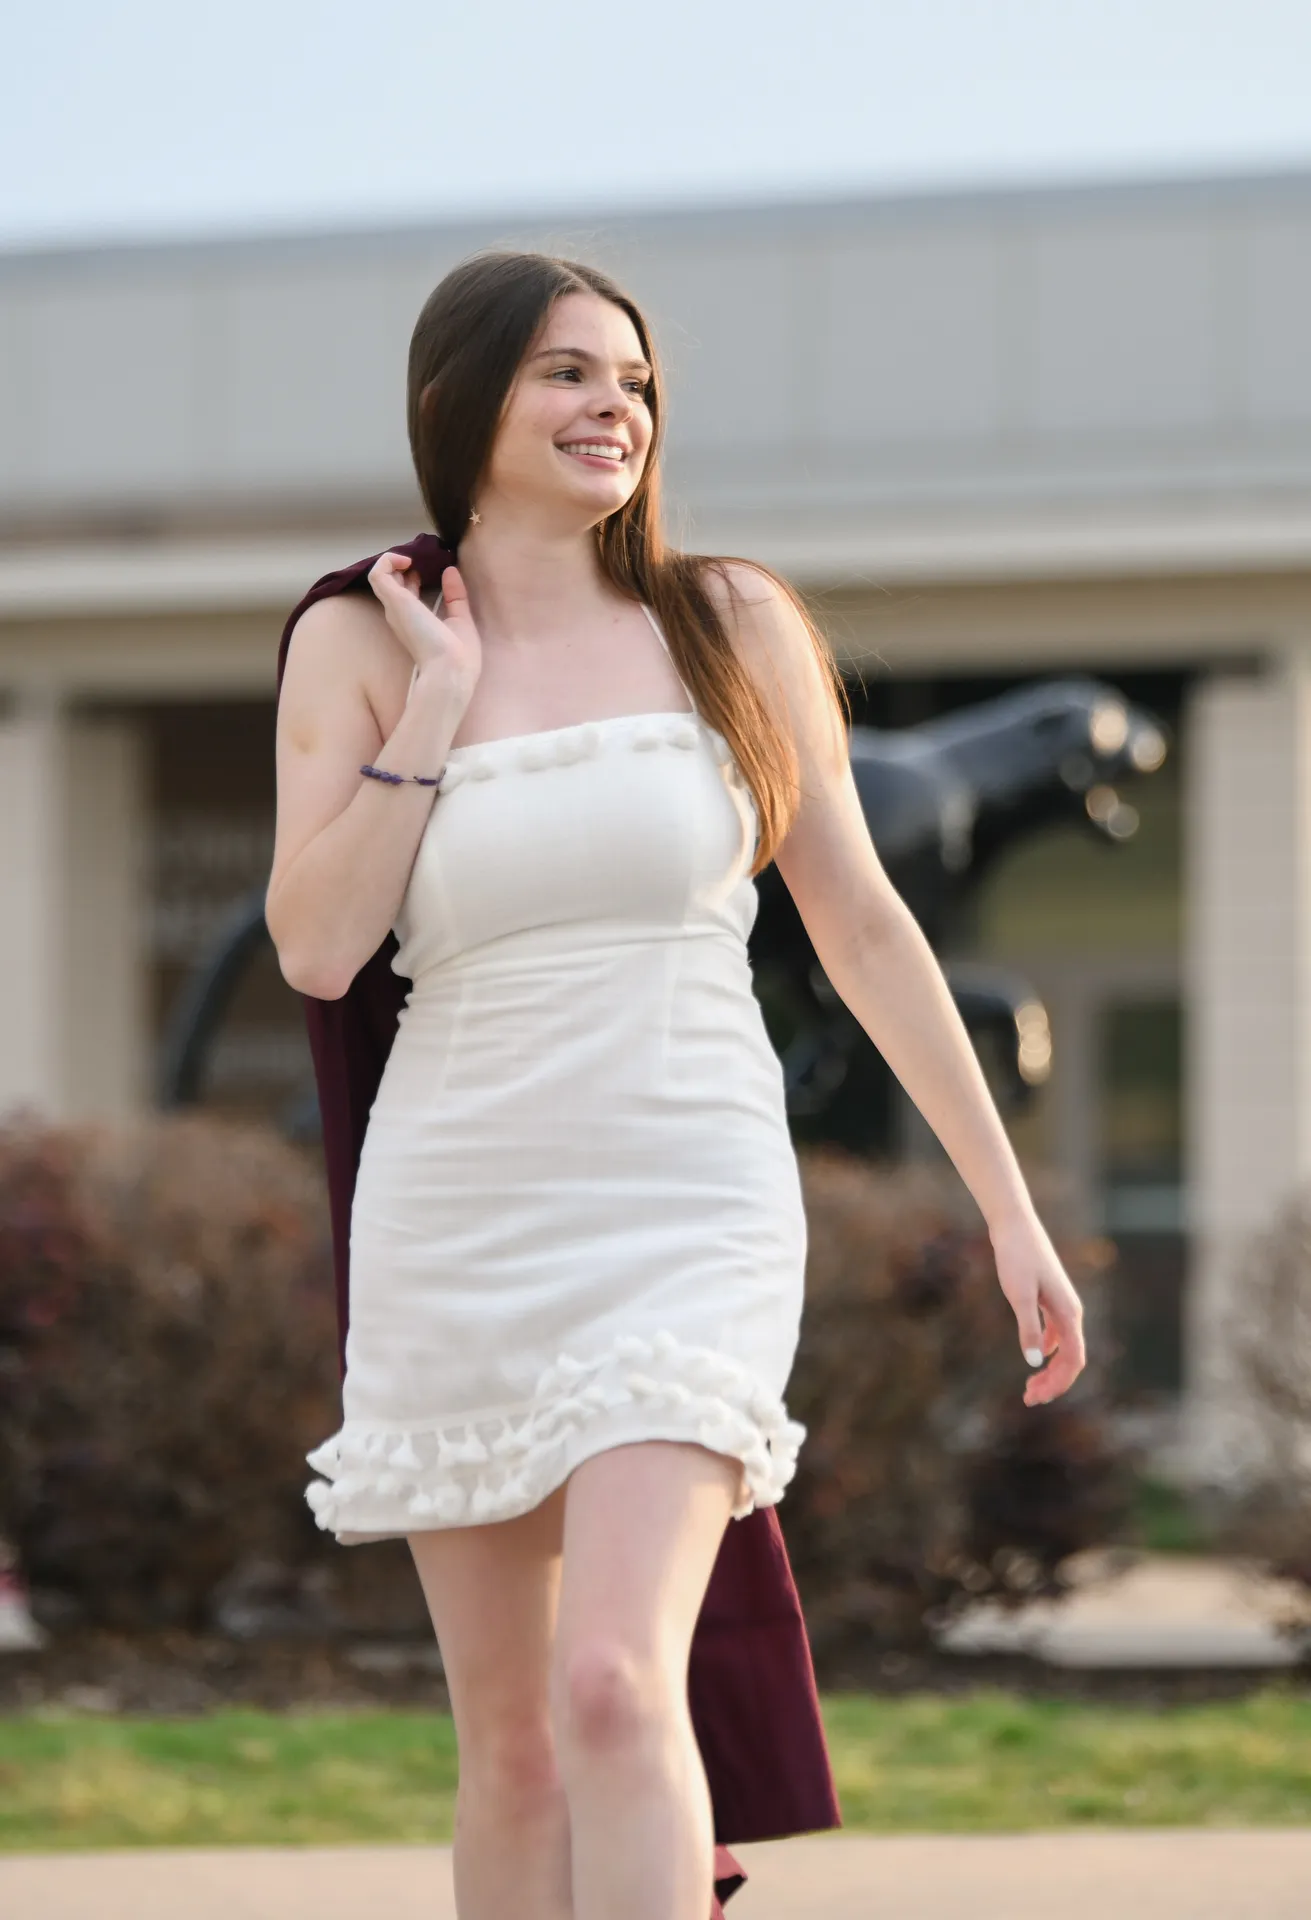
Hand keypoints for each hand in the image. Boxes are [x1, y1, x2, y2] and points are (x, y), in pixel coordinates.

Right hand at [367, 553, 481, 706]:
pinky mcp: (394, 600)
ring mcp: (394, 607)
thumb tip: (451, 571)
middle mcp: (400, 615)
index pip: (405, 595)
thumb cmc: (459, 654)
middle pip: (391, 584)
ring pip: (380, 576)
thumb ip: (455, 596)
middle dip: (401, 568)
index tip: (427, 570)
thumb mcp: (461, 619)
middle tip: (418, 559)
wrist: (451, 669)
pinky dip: (388, 559)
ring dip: (392, 561)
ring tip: (411, 557)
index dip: (412, 578)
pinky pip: (378, 572)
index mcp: (414, 623)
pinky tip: (407, 559)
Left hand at [989, 1208, 1086, 1405]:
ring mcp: (1061, 1304)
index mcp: (1069, 1313)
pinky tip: (1035, 1356)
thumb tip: (1036, 1361)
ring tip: (1030, 1386)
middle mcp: (1071, 1311)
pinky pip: (1056, 1333)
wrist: (1013, 1225)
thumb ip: (1029, 1328)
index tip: (1037, 1398)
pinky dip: (1047, 1350)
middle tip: (1028, 1399)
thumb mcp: (1019, 1294)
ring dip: (1050, 1369)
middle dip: (1053, 1382)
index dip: (1059, 1383)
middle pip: (1071, 1358)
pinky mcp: (1049, 1298)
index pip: (1074, 1359)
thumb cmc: (1016, 1256)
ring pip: (1064, 1347)